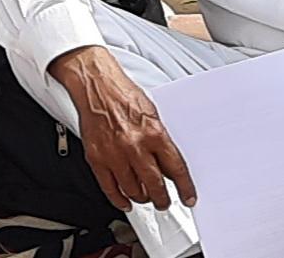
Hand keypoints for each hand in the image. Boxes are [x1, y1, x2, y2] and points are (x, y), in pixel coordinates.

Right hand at [50, 46, 195, 213]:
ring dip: (142, 198)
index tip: (188, 198)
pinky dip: (119, 199)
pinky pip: (109, 187)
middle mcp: (135, 146)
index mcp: (153, 134)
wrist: (95, 83)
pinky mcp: (96, 157)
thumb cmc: (122, 94)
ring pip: (133, 190)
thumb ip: (161, 141)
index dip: (185, 189)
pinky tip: (125, 200)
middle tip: (164, 201)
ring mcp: (114, 153)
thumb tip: (169, 166)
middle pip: (155, 185)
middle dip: (162, 199)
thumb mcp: (152, 114)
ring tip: (145, 197)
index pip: (176, 170)